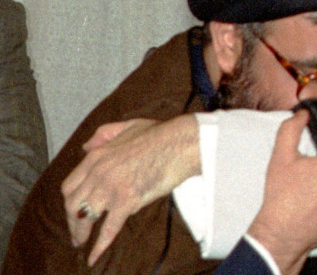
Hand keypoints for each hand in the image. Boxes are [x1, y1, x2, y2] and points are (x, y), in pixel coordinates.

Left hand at [61, 115, 201, 265]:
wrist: (180, 143)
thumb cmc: (161, 134)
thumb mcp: (126, 126)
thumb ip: (103, 134)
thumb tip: (86, 146)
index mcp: (97, 156)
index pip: (70, 185)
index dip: (70, 200)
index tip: (75, 209)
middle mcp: (98, 172)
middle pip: (73, 203)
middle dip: (72, 220)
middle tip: (77, 231)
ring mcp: (111, 187)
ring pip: (86, 216)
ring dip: (81, 233)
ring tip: (82, 243)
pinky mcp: (127, 200)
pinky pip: (109, 227)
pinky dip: (100, 244)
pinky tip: (94, 255)